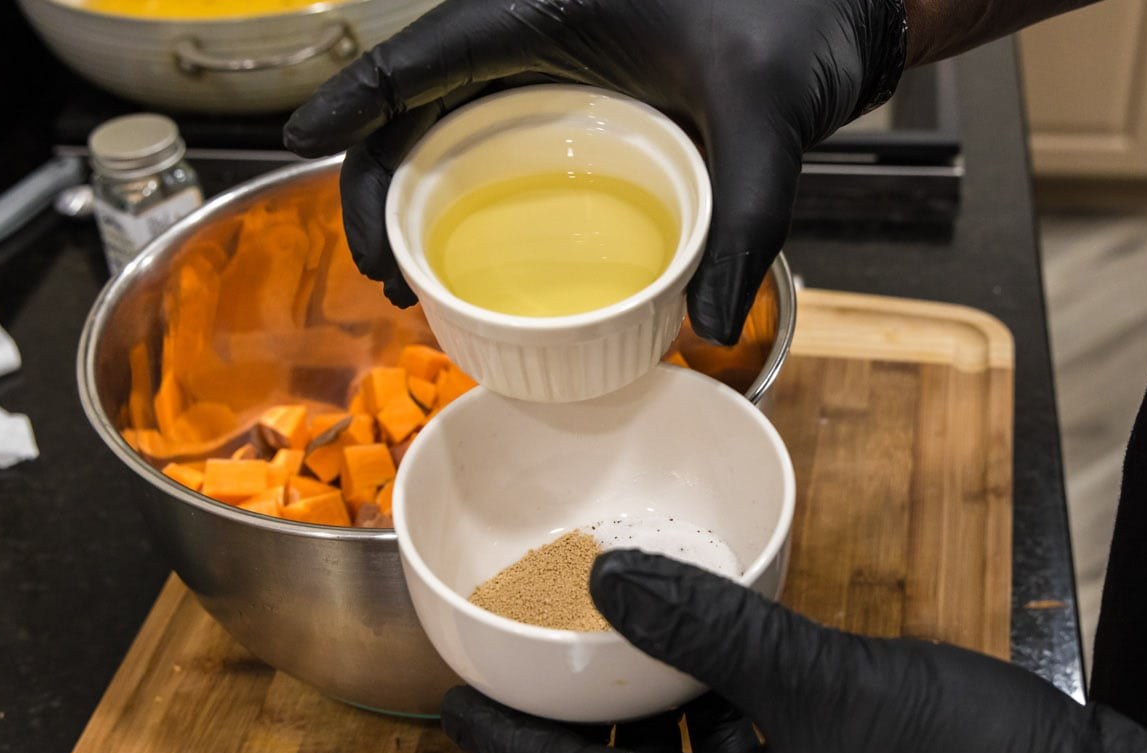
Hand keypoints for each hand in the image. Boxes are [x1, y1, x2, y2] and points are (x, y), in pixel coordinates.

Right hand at [283, 0, 907, 343]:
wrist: (846, 1)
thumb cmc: (801, 12)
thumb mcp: (766, 115)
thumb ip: (745, 217)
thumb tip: (712, 326)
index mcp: (550, 5)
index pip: (425, 55)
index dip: (357, 100)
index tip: (301, 140)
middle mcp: (540, 30)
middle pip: (421, 103)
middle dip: (380, 182)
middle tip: (379, 271)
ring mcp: (561, 62)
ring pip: (456, 123)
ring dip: (418, 192)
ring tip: (407, 275)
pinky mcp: (589, 90)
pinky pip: (507, 138)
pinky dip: (476, 189)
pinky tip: (475, 246)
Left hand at [441, 551, 1146, 752]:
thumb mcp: (822, 681)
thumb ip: (712, 631)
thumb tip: (609, 584)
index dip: (506, 746)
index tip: (454, 698)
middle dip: (558, 751)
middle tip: (540, 674)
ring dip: (630, 740)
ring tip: (621, 658)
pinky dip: (693, 732)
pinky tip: (716, 671)